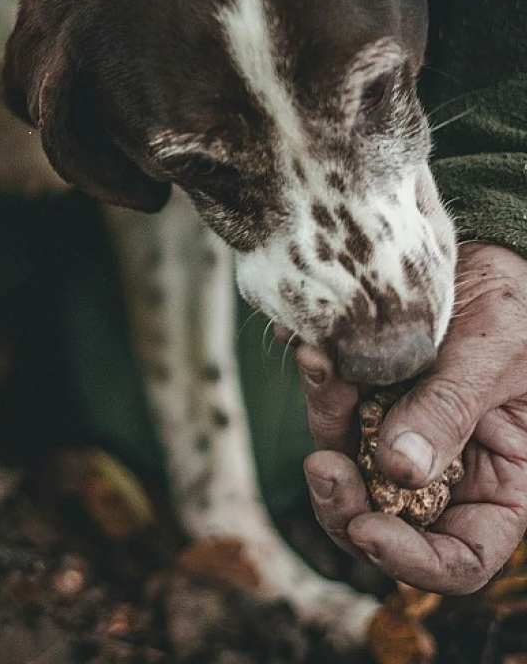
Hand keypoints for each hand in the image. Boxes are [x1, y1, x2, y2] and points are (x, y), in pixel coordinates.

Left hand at [298, 242, 526, 593]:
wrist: (489, 257)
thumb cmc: (519, 307)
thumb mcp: (496, 355)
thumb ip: (450, 411)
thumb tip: (400, 470)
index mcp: (499, 482)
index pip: (460, 556)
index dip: (414, 561)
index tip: (368, 529)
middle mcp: (444, 469)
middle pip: (383, 520)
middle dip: (343, 502)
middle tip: (320, 468)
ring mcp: (399, 434)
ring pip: (346, 462)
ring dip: (326, 422)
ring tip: (319, 366)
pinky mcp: (367, 398)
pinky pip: (334, 406)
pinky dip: (321, 383)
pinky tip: (312, 349)